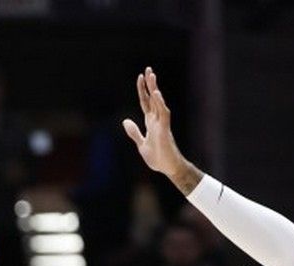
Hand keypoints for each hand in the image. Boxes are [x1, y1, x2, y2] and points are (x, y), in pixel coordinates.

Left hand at [122, 68, 190, 183]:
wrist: (168, 168)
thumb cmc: (158, 157)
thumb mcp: (141, 144)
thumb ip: (134, 132)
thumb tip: (125, 121)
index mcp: (150, 123)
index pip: (145, 102)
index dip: (142, 90)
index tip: (140, 77)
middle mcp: (156, 120)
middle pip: (152, 98)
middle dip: (150, 84)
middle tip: (148, 69)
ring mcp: (161, 123)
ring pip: (158, 102)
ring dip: (154, 89)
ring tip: (151, 76)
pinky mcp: (165, 129)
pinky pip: (163, 113)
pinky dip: (159, 103)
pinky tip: (156, 93)